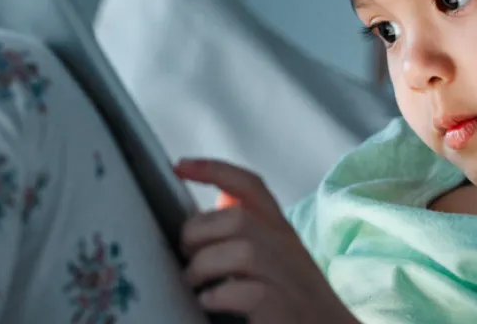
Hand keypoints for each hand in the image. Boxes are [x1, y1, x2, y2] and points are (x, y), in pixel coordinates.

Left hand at [174, 158, 359, 323]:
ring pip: (243, 252)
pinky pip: (249, 293)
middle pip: (239, 219)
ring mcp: (289, 281)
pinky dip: (219, 296)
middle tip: (186, 254)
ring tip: (194, 283)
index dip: (214, 170)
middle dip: (200, 233)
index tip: (179, 167)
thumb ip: (251, 231)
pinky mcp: (284, 311)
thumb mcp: (277, 257)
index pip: (251, 186)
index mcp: (281, 232)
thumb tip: (219, 202)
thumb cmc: (296, 300)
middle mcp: (288, 251)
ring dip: (205, 266)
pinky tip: (209, 302)